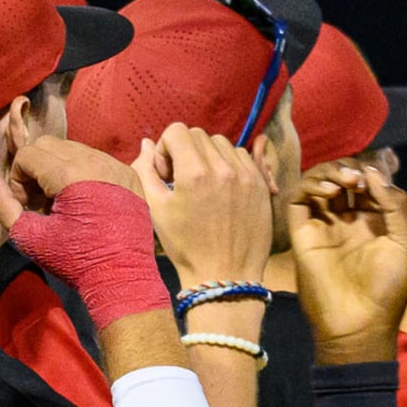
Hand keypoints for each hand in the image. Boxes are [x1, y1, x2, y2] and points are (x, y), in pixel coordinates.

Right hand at [0, 138, 166, 330]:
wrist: (121, 278)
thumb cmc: (74, 261)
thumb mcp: (29, 237)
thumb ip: (3, 204)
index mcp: (70, 174)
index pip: (27, 154)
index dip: (17, 179)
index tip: (27, 205)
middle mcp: (95, 162)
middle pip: (49, 144)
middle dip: (36, 168)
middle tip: (40, 201)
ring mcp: (116, 166)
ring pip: (73, 148)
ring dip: (59, 168)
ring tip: (62, 203)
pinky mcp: (129, 175)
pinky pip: (97, 159)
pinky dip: (83, 172)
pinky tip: (84, 202)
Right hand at [130, 123, 273, 284]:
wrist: (225, 275)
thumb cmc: (186, 246)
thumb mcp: (156, 209)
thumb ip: (146, 171)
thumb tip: (146, 145)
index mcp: (194, 173)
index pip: (177, 131)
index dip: (166, 148)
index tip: (167, 173)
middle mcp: (223, 168)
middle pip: (199, 135)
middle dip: (185, 151)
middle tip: (183, 180)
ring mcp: (246, 175)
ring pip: (222, 143)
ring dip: (208, 156)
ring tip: (204, 184)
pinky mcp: (261, 184)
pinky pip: (243, 157)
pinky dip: (229, 165)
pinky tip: (222, 189)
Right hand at [289, 162, 406, 364]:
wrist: (359, 324)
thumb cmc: (388, 289)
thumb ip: (397, 205)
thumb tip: (374, 173)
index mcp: (374, 222)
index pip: (369, 182)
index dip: (372, 171)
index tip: (376, 176)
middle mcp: (347, 220)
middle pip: (342, 176)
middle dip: (351, 168)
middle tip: (358, 179)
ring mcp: (323, 225)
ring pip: (319, 182)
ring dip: (332, 172)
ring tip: (346, 183)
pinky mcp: (302, 233)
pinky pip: (298, 198)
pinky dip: (311, 185)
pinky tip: (329, 193)